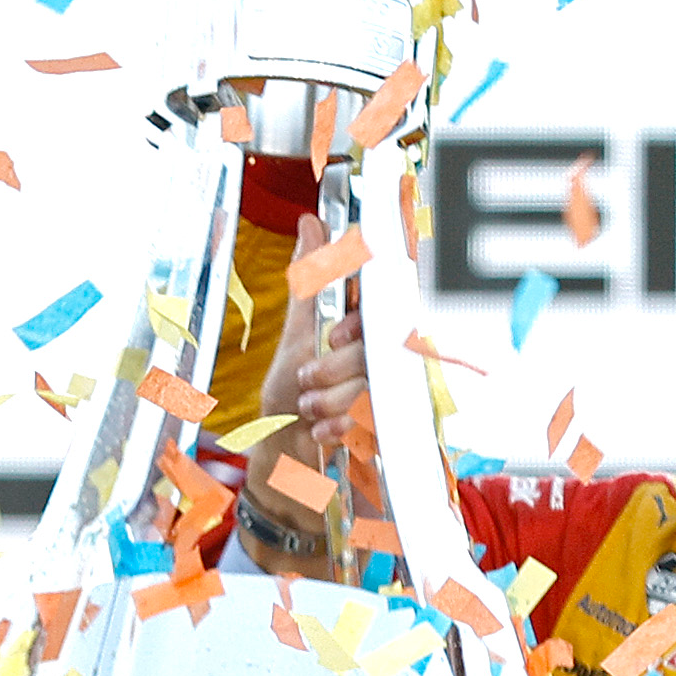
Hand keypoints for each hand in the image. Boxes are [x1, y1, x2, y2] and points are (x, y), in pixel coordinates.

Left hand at [256, 217, 369, 470]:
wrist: (286, 452)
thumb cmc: (290, 392)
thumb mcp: (296, 332)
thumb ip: (309, 279)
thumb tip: (310, 222)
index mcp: (364, 329)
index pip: (376, 312)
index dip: (354, 326)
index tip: (330, 337)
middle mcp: (382, 358)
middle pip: (372, 352)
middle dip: (330, 372)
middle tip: (307, 383)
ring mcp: (387, 394)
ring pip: (370, 387)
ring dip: (329, 403)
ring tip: (310, 410)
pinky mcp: (389, 427)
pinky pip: (373, 421)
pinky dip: (340, 427)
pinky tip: (324, 431)